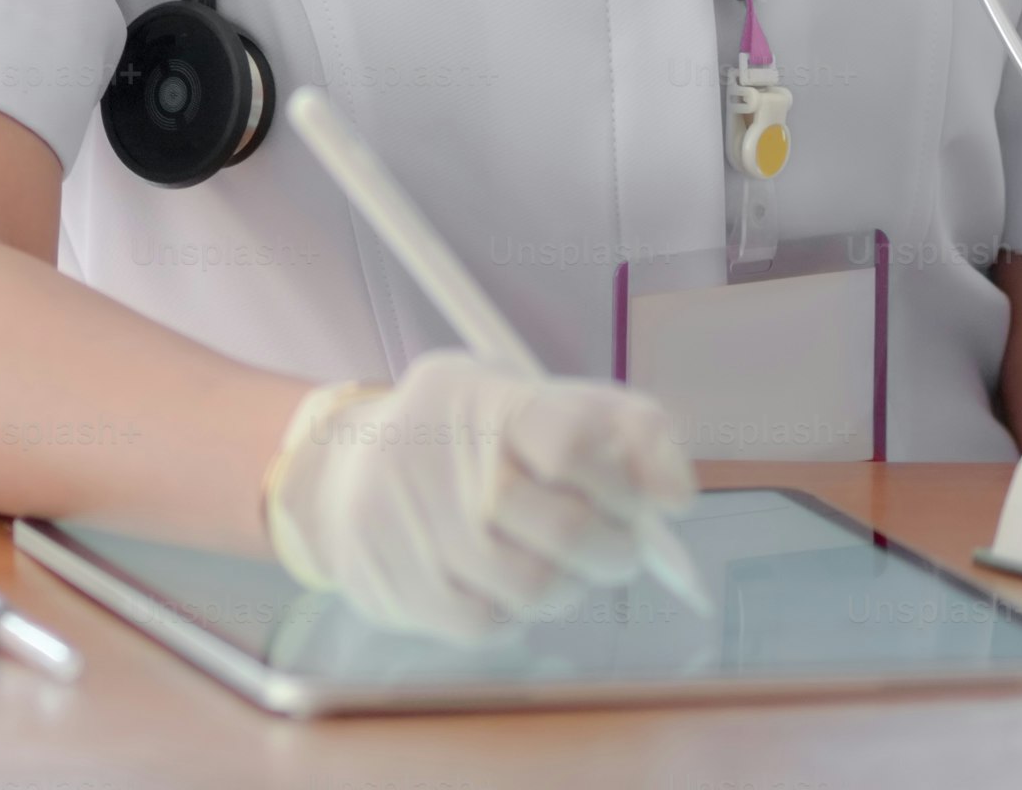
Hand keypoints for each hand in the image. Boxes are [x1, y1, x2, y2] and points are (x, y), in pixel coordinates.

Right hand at [260, 351, 698, 640]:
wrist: (343, 469)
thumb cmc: (471, 439)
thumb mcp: (543, 402)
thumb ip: (625, 429)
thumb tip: (677, 497)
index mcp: (479, 398)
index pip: (571, 443)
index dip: (623, 486)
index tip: (635, 503)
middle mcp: (433, 455)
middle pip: (562, 528)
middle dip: (613, 550)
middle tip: (616, 551)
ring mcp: (407, 525)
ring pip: (533, 587)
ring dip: (569, 587)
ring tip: (561, 568)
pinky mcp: (391, 583)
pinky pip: (487, 624)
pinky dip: (515, 614)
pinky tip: (506, 585)